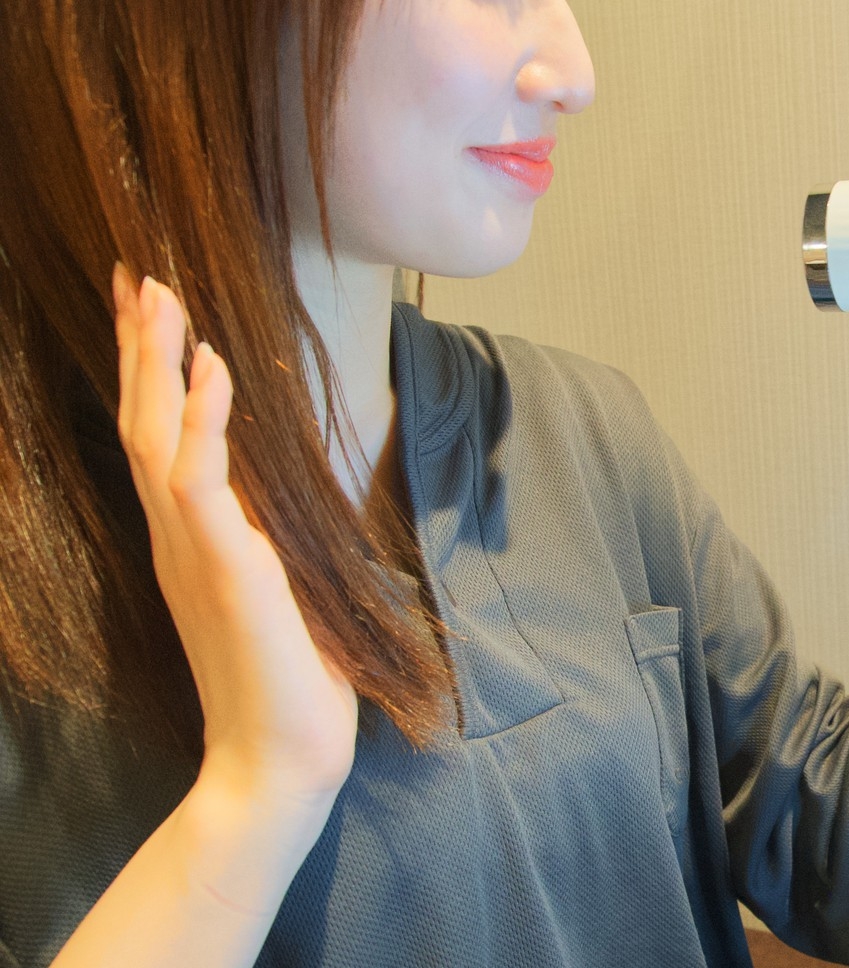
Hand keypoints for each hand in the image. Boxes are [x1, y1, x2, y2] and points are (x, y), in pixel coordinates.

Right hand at [112, 264, 356, 803]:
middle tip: (137, 271)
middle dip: (141, 343)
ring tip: (161, 295)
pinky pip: (201, 480)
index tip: (150, 305)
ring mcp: (194, 549)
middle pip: (143, 418)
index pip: (160, 434)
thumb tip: (307, 486)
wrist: (281, 756)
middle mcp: (179, 534)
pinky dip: (206, 419)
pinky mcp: (225, 566)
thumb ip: (277, 532)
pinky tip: (211, 367)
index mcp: (192, 536)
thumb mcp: (288, 583)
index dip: (153, 368)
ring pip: (158, 435)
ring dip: (160, 361)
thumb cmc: (294, 676)